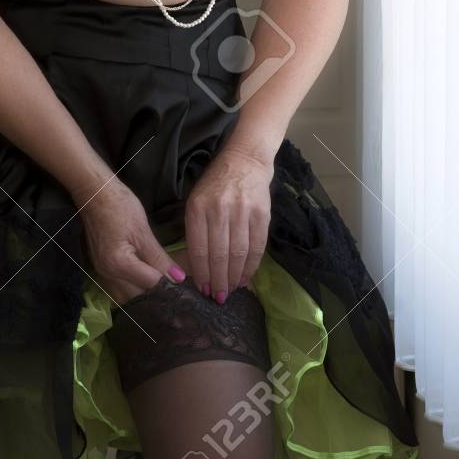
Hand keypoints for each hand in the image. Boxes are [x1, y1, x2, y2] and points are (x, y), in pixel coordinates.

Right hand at [77, 179, 184, 305]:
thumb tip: (178, 278)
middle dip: (157, 295)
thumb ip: (159, 258)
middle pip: (137, 296)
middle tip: (177, 289)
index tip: (186, 286)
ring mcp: (102, 272)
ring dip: (144, 294)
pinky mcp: (101, 267)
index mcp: (119, 265)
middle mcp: (108, 274)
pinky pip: (119, 287)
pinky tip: (145, 282)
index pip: (150, 285)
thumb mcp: (143, 231)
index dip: (170, 286)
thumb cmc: (120, 206)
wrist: (94, 193)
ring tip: (164, 289)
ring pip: (127, 296)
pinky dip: (133, 287)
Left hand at [184, 145, 273, 300]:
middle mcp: (219, 210)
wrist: (245, 161)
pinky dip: (251, 266)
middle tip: (217, 298)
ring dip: (234, 277)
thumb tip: (198, 268)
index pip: (198, 248)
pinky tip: (245, 278)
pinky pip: (257, 247)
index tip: (202, 289)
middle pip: (219, 254)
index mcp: (198, 207)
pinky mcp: (262, 214)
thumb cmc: (215, 184)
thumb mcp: (196, 201)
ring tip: (230, 291)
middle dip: (218, 281)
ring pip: (238, 253)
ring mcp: (242, 211)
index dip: (201, 273)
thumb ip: (195, 229)